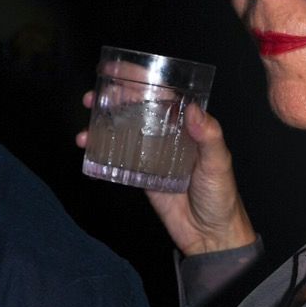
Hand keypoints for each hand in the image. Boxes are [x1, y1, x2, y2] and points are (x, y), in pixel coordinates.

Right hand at [77, 93, 257, 257]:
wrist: (211, 236)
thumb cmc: (221, 196)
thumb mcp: (219, 164)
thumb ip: (208, 136)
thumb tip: (191, 109)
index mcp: (187, 126)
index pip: (161, 94)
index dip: (139, 79)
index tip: (115, 70)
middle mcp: (167, 135)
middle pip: (136, 109)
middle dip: (111, 100)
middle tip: (90, 98)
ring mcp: (152, 155)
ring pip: (123, 131)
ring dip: (101, 126)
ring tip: (84, 129)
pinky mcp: (141, 176)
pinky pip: (118, 159)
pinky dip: (101, 152)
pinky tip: (87, 149)